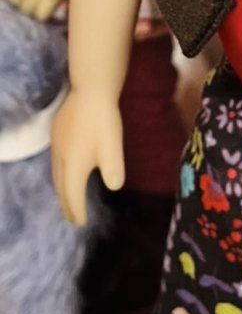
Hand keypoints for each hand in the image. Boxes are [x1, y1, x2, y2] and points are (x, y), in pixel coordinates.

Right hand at [52, 88, 124, 226]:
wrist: (90, 90)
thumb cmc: (103, 121)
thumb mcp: (113, 147)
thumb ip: (113, 169)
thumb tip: (113, 187)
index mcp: (74, 166)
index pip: (72, 195)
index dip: (76, 210)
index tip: (81, 223)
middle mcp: (60, 159)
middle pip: (60, 188)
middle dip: (66, 204)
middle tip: (72, 217)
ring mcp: (56, 146)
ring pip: (55, 175)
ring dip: (61, 190)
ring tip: (67, 199)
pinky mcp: (56, 134)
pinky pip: (55, 163)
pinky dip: (60, 175)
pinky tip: (66, 171)